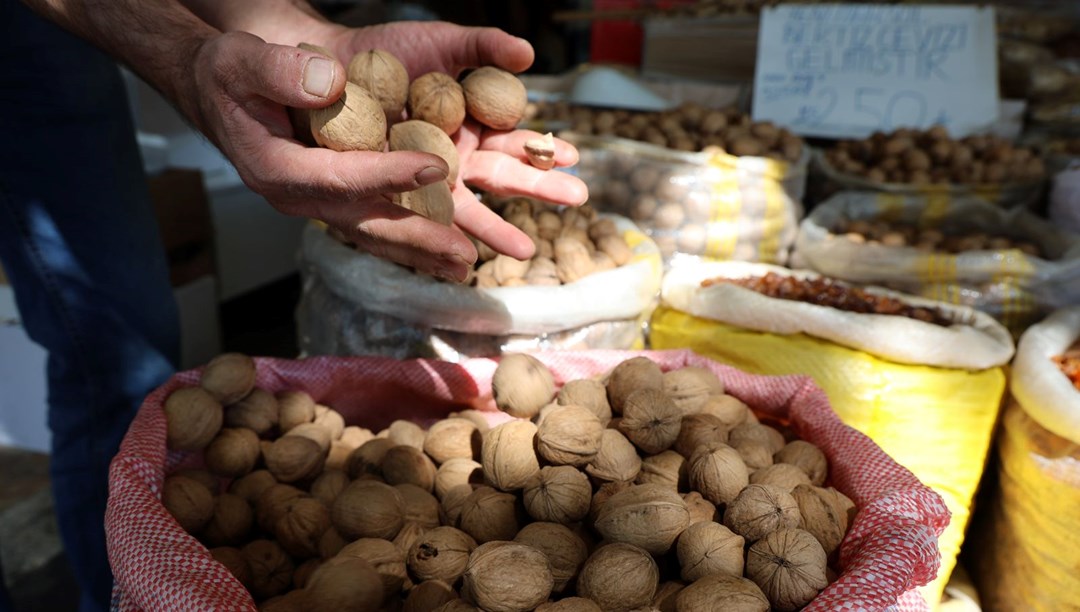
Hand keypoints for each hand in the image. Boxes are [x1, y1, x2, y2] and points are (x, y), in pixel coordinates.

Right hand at [184, 23, 585, 281]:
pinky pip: (380, 222)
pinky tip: (450, 250)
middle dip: (417, 238)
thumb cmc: (230, 73)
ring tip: (467, 264)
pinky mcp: (338, 198)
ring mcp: (321, 202)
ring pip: (377, 232)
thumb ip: (278, 70)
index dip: (386, 175)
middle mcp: (301, 195)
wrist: (224, 92)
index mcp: (276, 167)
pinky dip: (415, 237)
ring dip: (423, 250)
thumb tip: (329, 84)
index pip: (337, 177)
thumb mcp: (240, 58)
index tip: (432, 168)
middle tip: (464, 253)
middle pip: (365, 223)